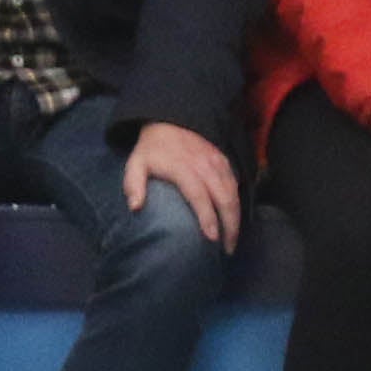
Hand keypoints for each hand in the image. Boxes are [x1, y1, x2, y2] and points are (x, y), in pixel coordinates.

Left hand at [123, 119, 247, 254]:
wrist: (169, 121)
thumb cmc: (152, 150)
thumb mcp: (136, 163)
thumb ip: (133, 184)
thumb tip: (135, 207)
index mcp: (183, 167)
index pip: (199, 194)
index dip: (207, 216)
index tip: (212, 238)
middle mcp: (204, 165)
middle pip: (224, 197)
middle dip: (229, 224)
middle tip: (227, 249)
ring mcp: (217, 162)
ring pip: (233, 192)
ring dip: (236, 217)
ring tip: (232, 240)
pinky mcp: (224, 161)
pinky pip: (235, 184)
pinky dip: (237, 203)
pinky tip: (234, 220)